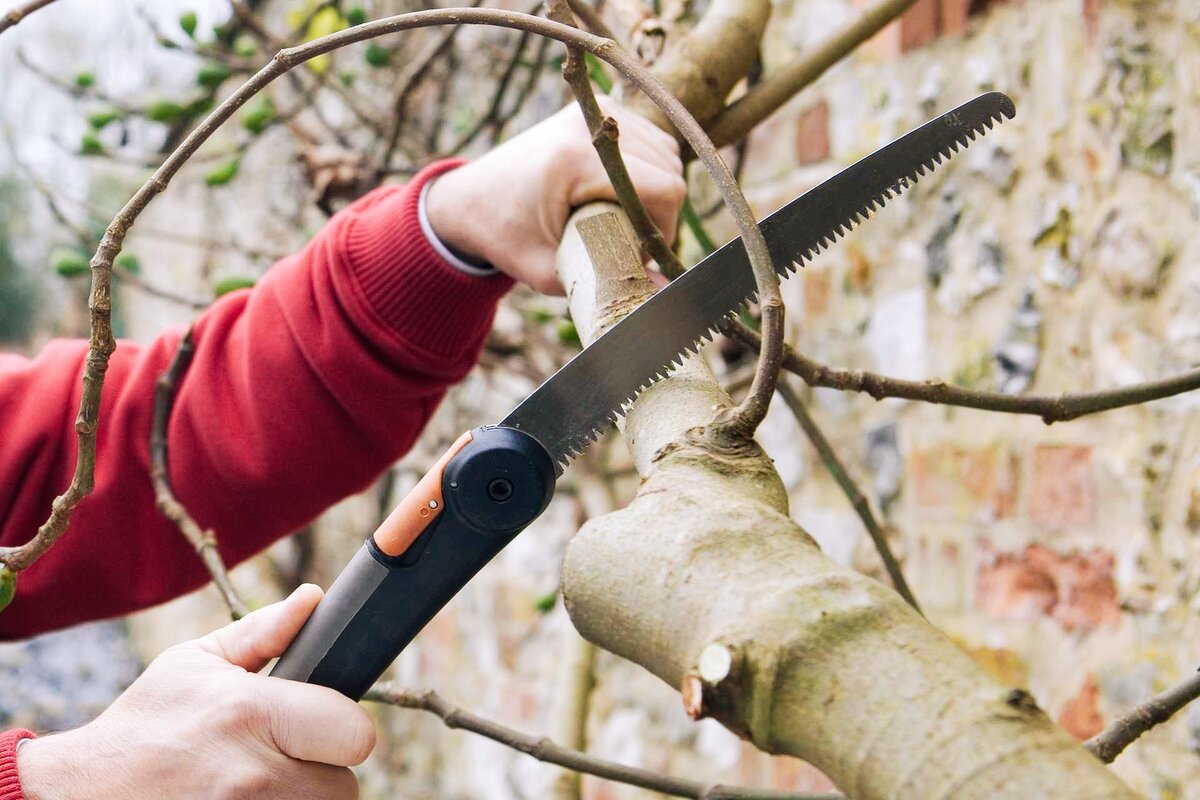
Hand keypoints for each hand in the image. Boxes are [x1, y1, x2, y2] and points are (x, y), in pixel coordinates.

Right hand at [18, 586, 374, 799]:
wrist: (83, 794)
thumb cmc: (146, 724)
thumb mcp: (196, 664)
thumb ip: (263, 631)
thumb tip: (314, 598)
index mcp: (251, 713)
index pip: (355, 732)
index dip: (342, 725)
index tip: (317, 722)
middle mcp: (254, 774)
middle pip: (344, 783)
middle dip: (323, 766)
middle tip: (285, 754)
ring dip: (302, 794)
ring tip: (261, 779)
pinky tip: (247, 798)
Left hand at [425, 96, 686, 293]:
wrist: (469, 200)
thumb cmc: (505, 238)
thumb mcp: (548, 272)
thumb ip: (606, 282)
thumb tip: (663, 290)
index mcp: (575, 161)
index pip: (663, 187)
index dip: (667, 226)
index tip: (644, 252)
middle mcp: (587, 126)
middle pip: (669, 167)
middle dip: (662, 210)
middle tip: (634, 240)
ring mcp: (590, 112)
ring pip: (664, 149)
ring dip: (658, 187)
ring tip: (629, 217)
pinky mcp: (592, 110)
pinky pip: (648, 136)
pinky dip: (649, 165)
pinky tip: (626, 190)